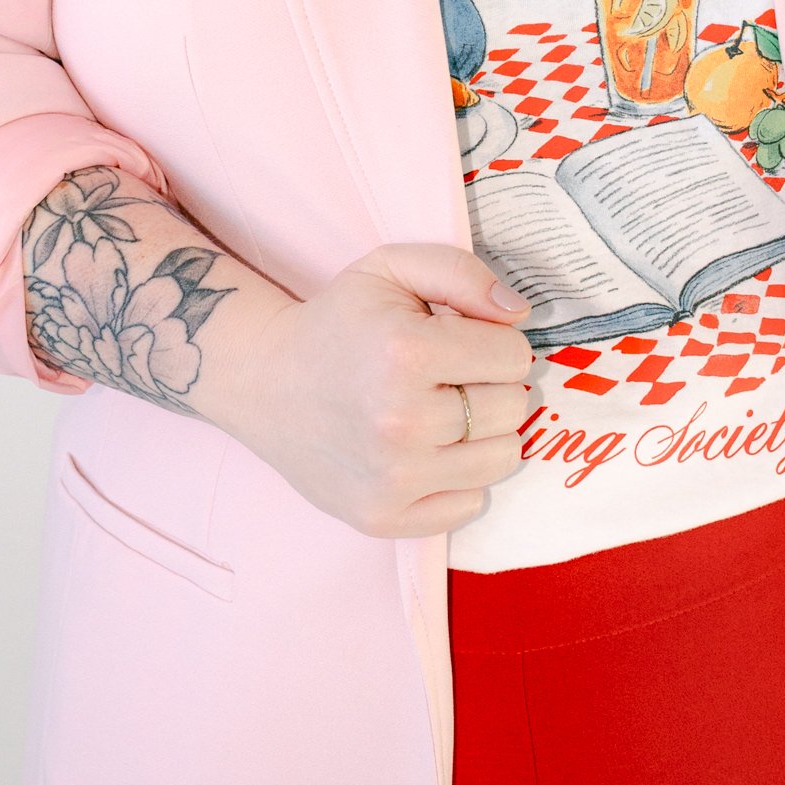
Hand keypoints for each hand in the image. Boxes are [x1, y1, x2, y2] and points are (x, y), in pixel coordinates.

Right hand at [219, 243, 535, 540]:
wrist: (265, 382)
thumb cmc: (340, 322)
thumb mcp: (393, 268)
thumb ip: (462, 273)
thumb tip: (519, 313)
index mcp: (406, 352)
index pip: (514, 357)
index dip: (496, 343)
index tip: (461, 342)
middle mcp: (401, 420)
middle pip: (512, 408)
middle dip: (492, 385)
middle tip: (451, 377)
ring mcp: (392, 477)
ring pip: (501, 459)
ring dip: (484, 433)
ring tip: (443, 412)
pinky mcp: (383, 517)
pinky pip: (470, 505)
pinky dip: (460, 478)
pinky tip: (427, 451)